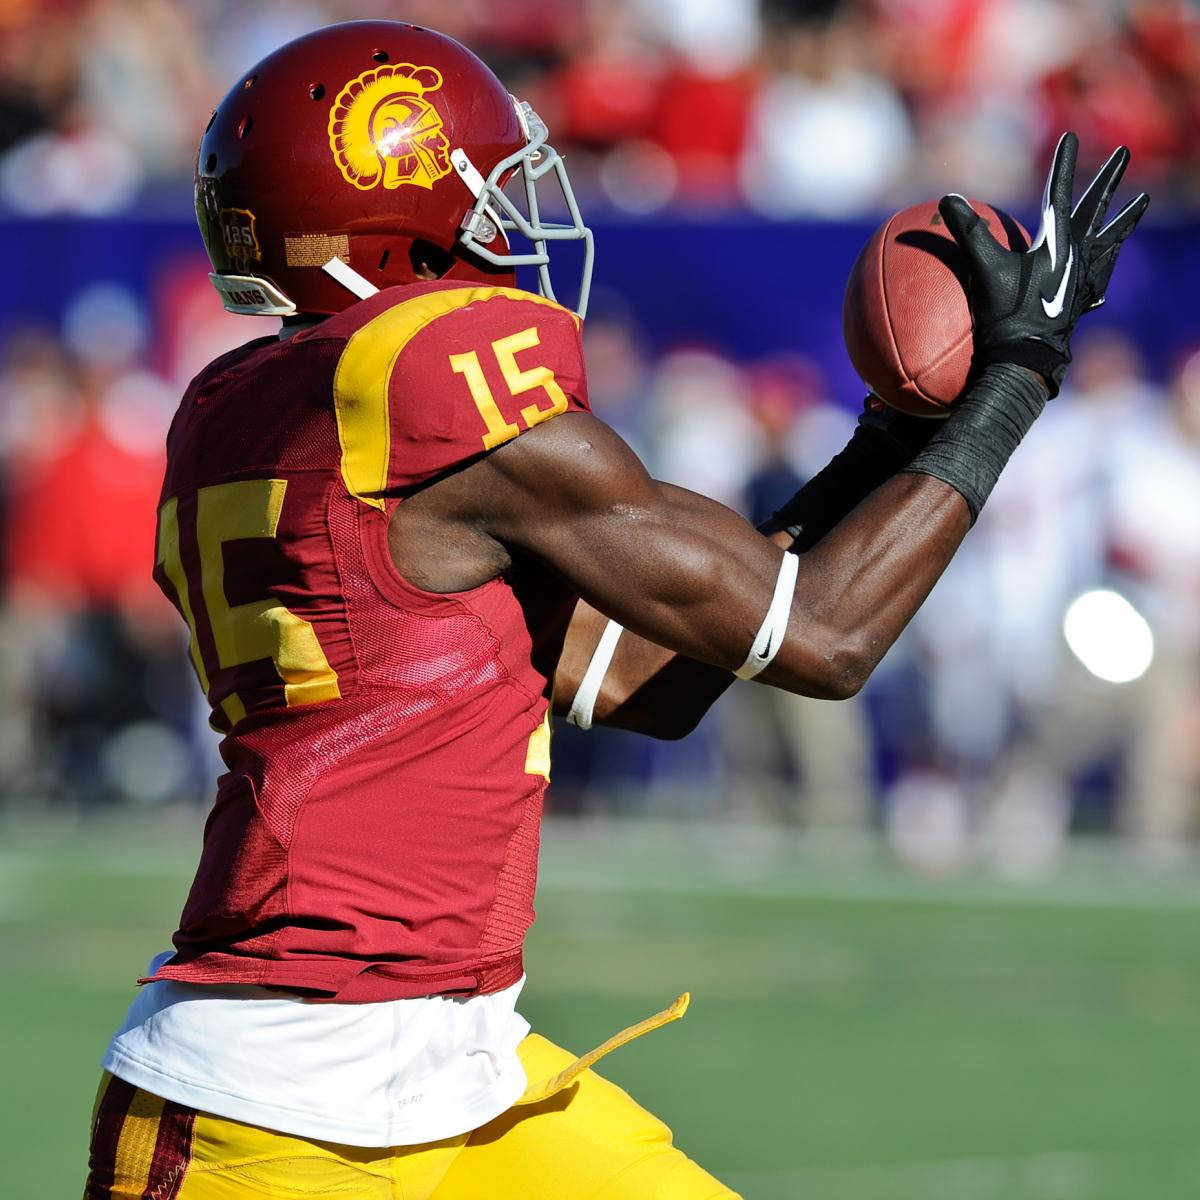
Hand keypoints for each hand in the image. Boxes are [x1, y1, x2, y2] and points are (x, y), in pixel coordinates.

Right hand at [939, 133, 1148, 395]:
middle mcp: (1078, 255)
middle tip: (1123, 153)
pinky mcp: (1081, 300)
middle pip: (1098, 208)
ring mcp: (1084, 278)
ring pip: (1110, 239)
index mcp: (1059, 242)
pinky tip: (1107, 266)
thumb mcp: (984, 270)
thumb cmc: (1007, 315)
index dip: (1064, 163)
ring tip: (1140, 204)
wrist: (1028, 358)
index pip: (1062, 192)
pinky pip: (1102, 274)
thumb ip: (968, 231)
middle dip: (1109, 179)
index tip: (1070, 138)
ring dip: (1124, 220)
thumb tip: (948, 198)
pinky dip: (1107, 263)